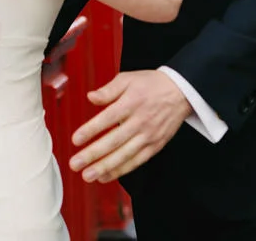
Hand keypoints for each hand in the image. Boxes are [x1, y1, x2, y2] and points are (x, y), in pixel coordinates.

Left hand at [69, 70, 191, 183]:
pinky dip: (121, 171)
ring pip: (124, 155)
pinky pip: (136, 161)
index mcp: (132, 102)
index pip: (108, 118)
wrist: (180, 92)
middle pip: (114, 141)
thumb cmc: (151, 85)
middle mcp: (140, 121)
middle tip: (75, 164)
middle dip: (93, 154)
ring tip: (88, 175)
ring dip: (104, 167)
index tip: (75, 140)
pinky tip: (105, 176)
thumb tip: (91, 97)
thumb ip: (108, 89)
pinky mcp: (155, 146)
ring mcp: (148, 136)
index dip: (91, 130)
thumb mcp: (129, 79)